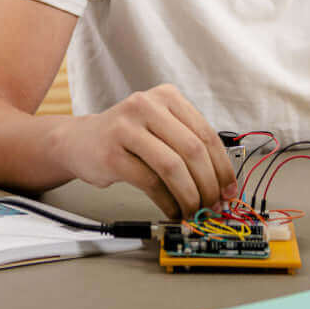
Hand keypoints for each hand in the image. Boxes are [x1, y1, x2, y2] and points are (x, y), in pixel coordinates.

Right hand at [52, 84, 236, 218]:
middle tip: (213, 207)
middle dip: (209, 185)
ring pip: (172, 167)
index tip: (230, 192)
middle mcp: (146, 105)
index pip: (206, 134)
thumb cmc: (126, 139)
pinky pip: (150, 182)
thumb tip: (223, 186)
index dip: (223, 168)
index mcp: (166, 96)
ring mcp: (126, 127)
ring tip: (193, 212)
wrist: (79, 141)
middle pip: (192, 150)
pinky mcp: (112, 153)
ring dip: (190, 196)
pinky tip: (172, 210)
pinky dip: (167, 202)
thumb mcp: (160, 129)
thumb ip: (189, 147)